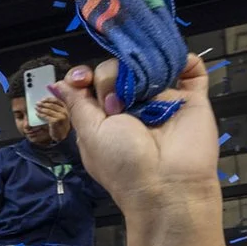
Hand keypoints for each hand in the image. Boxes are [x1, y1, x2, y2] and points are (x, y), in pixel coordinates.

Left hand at [54, 56, 219, 207]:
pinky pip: (190, 70)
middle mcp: (131, 106)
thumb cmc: (123, 164)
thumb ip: (76, 106)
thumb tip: (57, 86)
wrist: (168, 185)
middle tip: (115, 104)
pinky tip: (172, 62)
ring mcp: (160, 100)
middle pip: (116, 69)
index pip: (90, 83)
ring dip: (139, 67)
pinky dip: (185, 60)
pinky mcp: (190, 98)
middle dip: (109, 77)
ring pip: (146, 64)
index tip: (83, 79)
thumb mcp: (90, 134)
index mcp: (103, 117)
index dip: (84, 76)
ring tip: (139, 91)